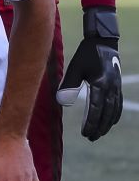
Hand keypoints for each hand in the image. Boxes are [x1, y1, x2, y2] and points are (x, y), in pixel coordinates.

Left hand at [56, 5, 121, 140]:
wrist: (104, 42)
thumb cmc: (86, 55)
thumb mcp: (75, 68)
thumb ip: (68, 85)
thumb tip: (61, 103)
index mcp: (100, 84)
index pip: (95, 109)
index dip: (91, 123)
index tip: (85, 133)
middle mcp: (111, 88)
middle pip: (106, 113)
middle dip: (99, 127)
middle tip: (91, 138)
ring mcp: (117, 87)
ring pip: (114, 110)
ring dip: (107, 124)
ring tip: (99, 134)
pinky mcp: (117, 85)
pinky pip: (118, 103)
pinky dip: (115, 114)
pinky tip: (111, 122)